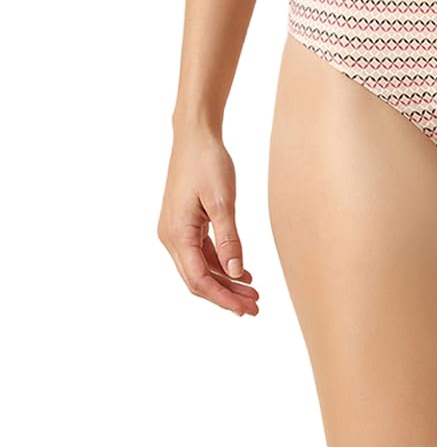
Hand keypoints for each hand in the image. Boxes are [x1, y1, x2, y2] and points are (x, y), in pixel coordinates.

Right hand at [158, 129, 259, 315]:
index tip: (244, 309)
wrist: (195, 136)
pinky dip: (221, 266)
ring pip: (200, 269)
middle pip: (197, 279)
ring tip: (253, 295)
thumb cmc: (208, 162)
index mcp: (177, 233)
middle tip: (254, 308)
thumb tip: (236, 274)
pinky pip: (201, 255)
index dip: (222, 298)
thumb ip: (229, 240)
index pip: (198, 279)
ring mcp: (176, 232)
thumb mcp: (223, 203)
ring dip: (225, 283)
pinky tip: (243, 274)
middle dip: (226, 296)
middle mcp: (171, 236)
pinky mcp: (185, 226)